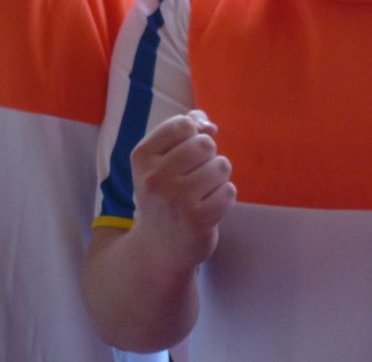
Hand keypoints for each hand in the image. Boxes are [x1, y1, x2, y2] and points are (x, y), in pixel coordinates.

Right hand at [130, 110, 235, 274]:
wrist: (158, 248)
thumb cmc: (165, 195)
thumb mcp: (162, 161)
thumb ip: (184, 133)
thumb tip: (208, 123)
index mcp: (142, 157)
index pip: (184, 124)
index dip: (192, 136)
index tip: (182, 157)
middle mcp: (155, 178)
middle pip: (205, 143)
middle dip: (207, 157)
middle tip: (194, 177)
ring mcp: (176, 201)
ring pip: (221, 165)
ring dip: (218, 177)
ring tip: (202, 192)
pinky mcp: (198, 221)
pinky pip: (229, 191)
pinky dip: (224, 197)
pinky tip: (208, 208)